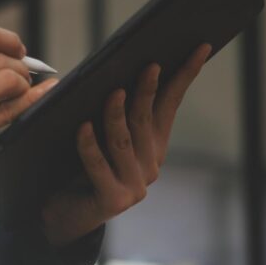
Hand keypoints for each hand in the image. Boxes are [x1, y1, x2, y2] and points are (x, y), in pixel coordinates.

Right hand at [0, 23, 56, 194]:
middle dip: (20, 65)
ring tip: (19, 90)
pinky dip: (22, 106)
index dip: (8, 40)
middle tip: (22, 74)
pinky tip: (29, 102)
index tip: (16, 48)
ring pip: (8, 83)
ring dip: (23, 85)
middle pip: (0, 58)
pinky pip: (3, 115)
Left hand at [39, 43, 212, 246]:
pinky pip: (98, 165)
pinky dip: (89, 145)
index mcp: (152, 145)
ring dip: (116, 114)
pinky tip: (82, 127)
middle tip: (148, 65)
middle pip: (146, 119)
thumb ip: (112, 111)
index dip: (184, 75)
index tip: (200, 47)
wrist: (65, 217)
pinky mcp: (113, 200)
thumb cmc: (79, 169)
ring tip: (113, 92)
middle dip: (147, 91)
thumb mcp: (102, 137)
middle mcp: (149, 165)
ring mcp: (134, 186)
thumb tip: (112, 72)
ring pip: (123, 140)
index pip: (171, 104)